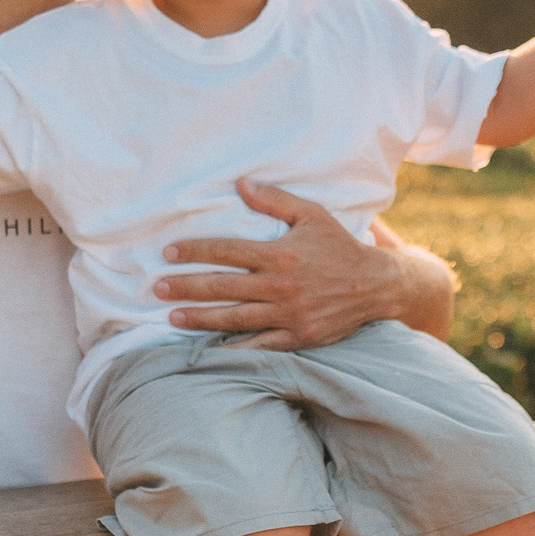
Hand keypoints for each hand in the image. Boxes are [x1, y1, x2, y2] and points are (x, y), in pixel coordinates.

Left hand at [156, 177, 410, 350]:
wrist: (376, 285)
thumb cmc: (340, 246)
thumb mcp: (312, 214)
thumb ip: (275, 201)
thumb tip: (241, 184)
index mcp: (281, 254)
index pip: (227, 251)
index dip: (195, 251)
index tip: (168, 254)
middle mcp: (281, 286)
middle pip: (223, 287)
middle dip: (187, 287)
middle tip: (157, 289)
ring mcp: (288, 315)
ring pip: (235, 318)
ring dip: (200, 318)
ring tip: (172, 318)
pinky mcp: (297, 337)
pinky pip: (259, 345)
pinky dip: (234, 349)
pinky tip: (210, 351)